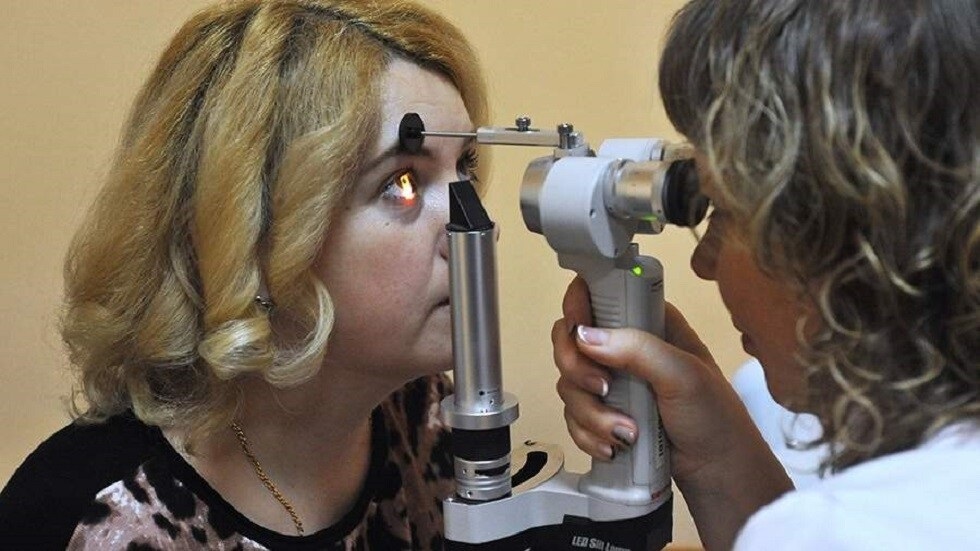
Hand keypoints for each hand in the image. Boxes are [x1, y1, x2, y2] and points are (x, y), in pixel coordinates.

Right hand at [552, 277, 791, 548]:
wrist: (718, 473)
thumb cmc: (713, 416)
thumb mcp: (684, 375)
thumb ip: (637, 349)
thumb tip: (584, 336)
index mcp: (647, 321)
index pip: (596, 294)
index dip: (578, 308)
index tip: (578, 333)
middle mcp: (624, 346)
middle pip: (570, 340)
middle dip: (578, 370)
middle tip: (604, 389)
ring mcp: (611, 381)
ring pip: (569, 384)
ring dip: (590, 414)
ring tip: (626, 434)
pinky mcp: (603, 414)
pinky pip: (573, 417)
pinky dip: (588, 434)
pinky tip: (614, 448)